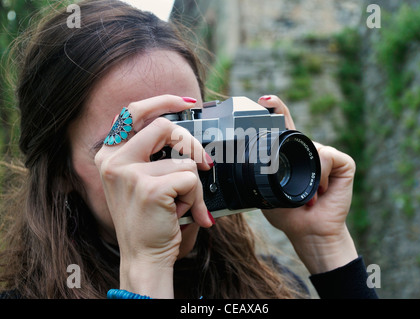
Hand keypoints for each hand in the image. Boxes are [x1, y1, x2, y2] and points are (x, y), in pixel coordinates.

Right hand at [94, 95, 213, 296]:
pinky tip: (184, 212)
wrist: (143, 257)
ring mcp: (129, 173)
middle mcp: (113, 159)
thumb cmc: (148, 218)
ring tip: (183, 204)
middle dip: (192, 143)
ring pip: (184, 159)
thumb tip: (187, 133)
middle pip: (165, 125)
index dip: (163, 101)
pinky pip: (191, 179)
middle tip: (205, 163)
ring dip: (194, 185)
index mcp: (110, 154)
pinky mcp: (149, 188)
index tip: (188, 102)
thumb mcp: (141, 180)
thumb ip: (153, 153)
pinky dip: (197, 198)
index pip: (134, 111)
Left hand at [258, 95, 357, 273]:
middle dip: (282, 118)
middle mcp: (310, 152)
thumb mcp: (265, 191)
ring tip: (306, 194)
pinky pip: (327, 157)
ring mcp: (328, 156)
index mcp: (291, 156)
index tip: (263, 99)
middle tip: (267, 104)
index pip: (283, 127)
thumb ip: (258, 174)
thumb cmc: (286, 212)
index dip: (276, 110)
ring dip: (305, 172)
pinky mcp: (345, 163)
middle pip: (297, 131)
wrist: (308, 231)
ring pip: (312, 147)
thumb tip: (243, 162)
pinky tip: (320, 190)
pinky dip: (321, 174)